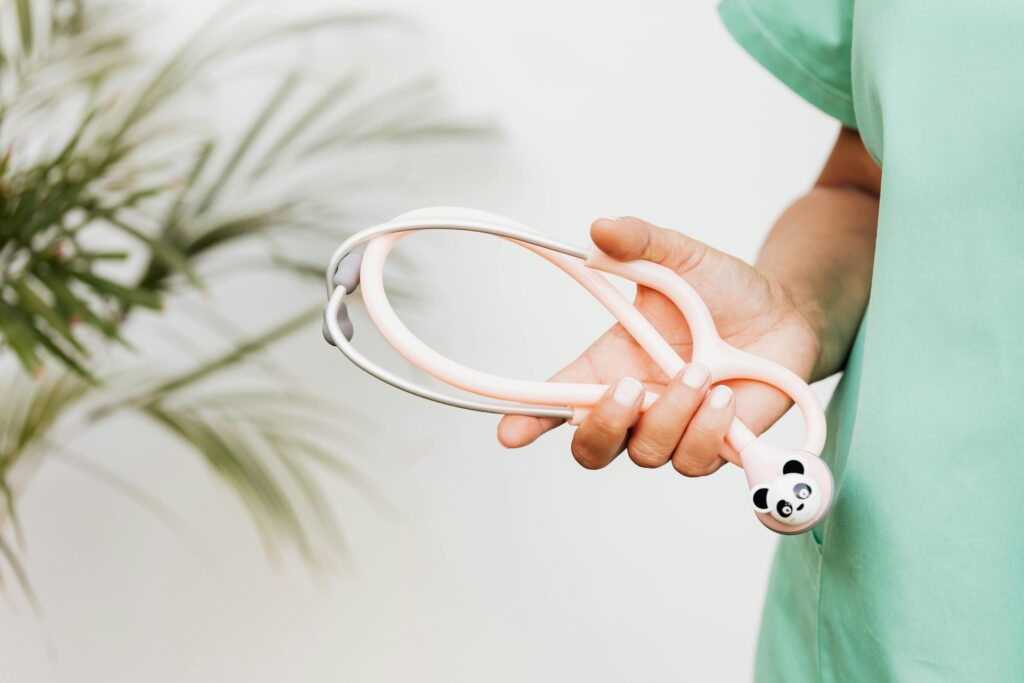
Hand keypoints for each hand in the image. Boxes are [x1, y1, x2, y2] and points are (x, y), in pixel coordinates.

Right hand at [496, 216, 821, 475]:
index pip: (558, 399)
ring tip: (702, 372)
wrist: (787, 313)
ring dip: (672, 415)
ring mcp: (674, 431)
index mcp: (612, 364)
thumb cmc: (726, 290)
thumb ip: (641, 242)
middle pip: (591, 446)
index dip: (527, 419)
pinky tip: (723, 398)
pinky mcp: (715, 448)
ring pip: (647, 453)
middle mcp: (637, 405)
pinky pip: (694, 461)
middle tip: (629, 388)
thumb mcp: (681, 257)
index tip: (509, 432)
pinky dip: (707, 431)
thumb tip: (601, 228)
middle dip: (601, 426)